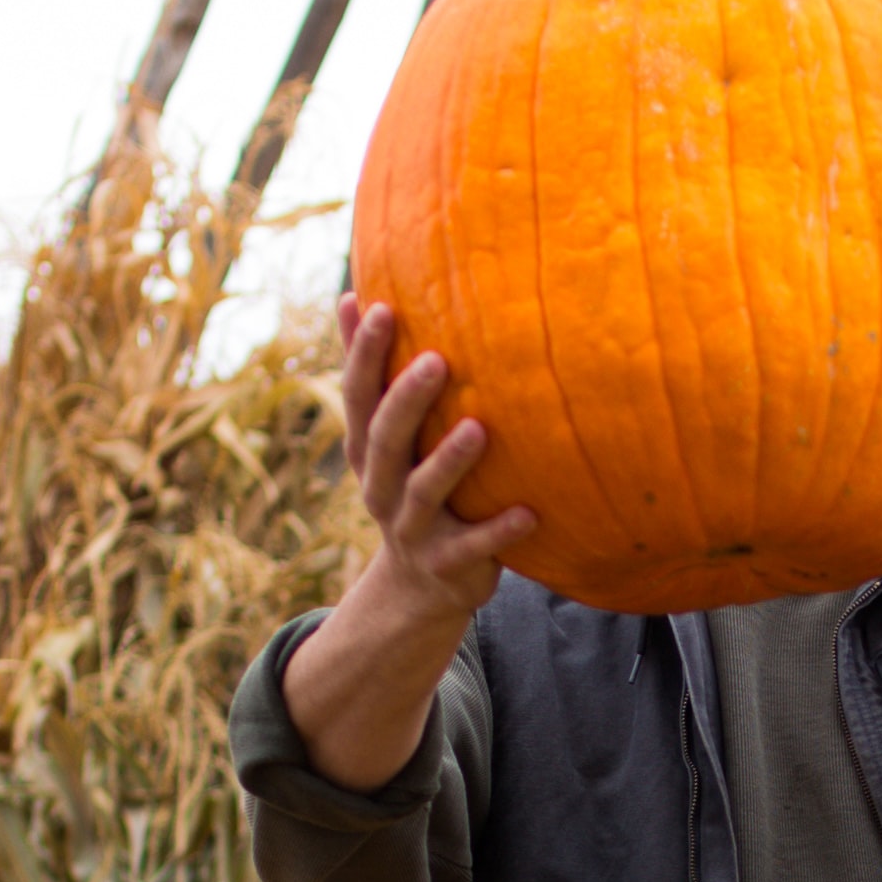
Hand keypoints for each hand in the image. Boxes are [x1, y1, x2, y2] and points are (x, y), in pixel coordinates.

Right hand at [336, 297, 532, 617]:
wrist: (418, 585)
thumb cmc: (409, 485)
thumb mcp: (382, 437)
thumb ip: (374, 375)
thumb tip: (353, 296)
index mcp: (366, 450)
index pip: (358, 396)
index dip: (364, 355)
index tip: (381, 308)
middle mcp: (381, 487)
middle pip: (385, 440)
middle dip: (407, 401)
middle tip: (437, 360)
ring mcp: (412, 528)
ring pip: (426, 492)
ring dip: (450, 461)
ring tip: (479, 429)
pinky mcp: (447, 564)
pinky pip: (473, 547)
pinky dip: (499, 532)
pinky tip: (529, 514)